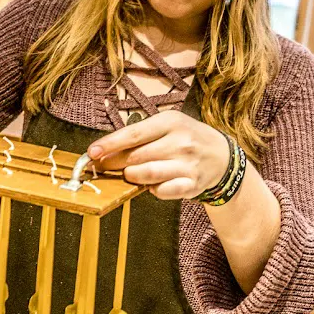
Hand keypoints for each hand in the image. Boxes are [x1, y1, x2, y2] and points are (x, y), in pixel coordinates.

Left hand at [87, 111, 229, 199]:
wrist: (221, 156)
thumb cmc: (185, 138)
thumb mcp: (167, 126)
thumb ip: (140, 136)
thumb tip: (106, 151)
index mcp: (171, 121)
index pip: (133, 134)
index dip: (110, 144)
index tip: (92, 152)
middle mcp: (180, 142)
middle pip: (136, 156)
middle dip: (115, 164)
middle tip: (104, 167)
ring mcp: (187, 164)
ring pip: (146, 174)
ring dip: (131, 177)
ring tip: (129, 174)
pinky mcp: (191, 184)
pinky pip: (161, 191)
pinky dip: (151, 190)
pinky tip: (151, 184)